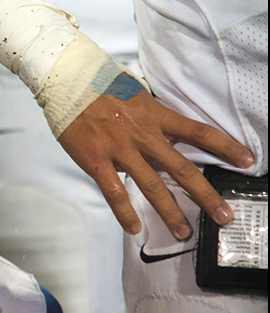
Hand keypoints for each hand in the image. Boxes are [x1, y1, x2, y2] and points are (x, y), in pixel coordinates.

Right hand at [58, 88, 255, 239]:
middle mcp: (142, 133)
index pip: (198, 132)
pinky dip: (124, 212)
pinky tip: (134, 227)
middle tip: (223, 216)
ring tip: (183, 232)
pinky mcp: (96, 159)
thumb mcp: (134, 93)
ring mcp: (119, 148)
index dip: (226, 147)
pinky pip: (114, 191)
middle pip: (182, 168)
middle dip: (206, 195)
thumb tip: (163, 130)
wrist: (65, 80)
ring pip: (151, 185)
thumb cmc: (98, 84)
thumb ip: (150, 114)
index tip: (247, 160)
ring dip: (170, 211)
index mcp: (154, 115)